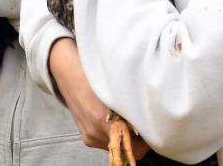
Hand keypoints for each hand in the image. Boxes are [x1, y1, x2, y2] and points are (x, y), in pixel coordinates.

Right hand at [49, 38, 148, 158]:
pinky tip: (116, 118)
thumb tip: (148, 116)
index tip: (154, 129)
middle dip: (138, 139)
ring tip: (128, 116)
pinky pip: (107, 142)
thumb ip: (129, 105)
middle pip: (127, 149)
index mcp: (102, 121)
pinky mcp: (87, 138)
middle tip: (145, 122)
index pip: (134, 147)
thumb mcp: (114, 87)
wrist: (68, 73)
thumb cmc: (91, 75)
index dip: (147, 140)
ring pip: (117, 145)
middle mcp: (95, 134)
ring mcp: (90, 138)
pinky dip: (115, 133)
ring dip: (126, 136)